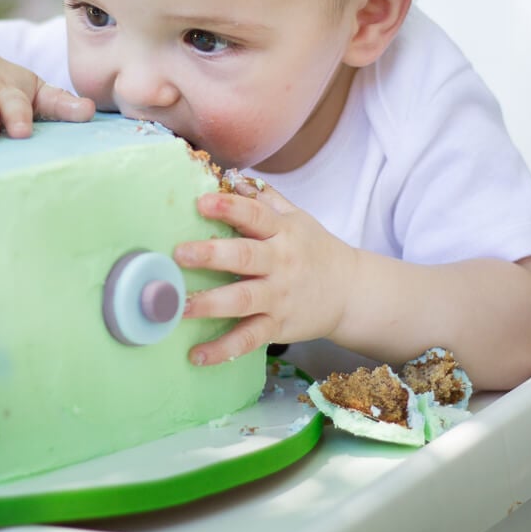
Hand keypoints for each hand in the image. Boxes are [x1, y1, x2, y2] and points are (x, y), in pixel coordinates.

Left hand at [174, 181, 355, 365]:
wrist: (351, 291)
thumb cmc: (315, 250)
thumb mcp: (296, 219)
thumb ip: (265, 199)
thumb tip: (231, 176)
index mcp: (282, 232)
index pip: (254, 215)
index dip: (228, 207)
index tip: (200, 202)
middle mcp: (280, 263)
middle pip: (244, 257)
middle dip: (211, 255)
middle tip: (179, 254)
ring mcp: (279, 297)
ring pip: (243, 300)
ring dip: (210, 304)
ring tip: (179, 307)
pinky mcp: (278, 326)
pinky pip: (249, 339)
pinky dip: (224, 350)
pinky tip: (197, 355)